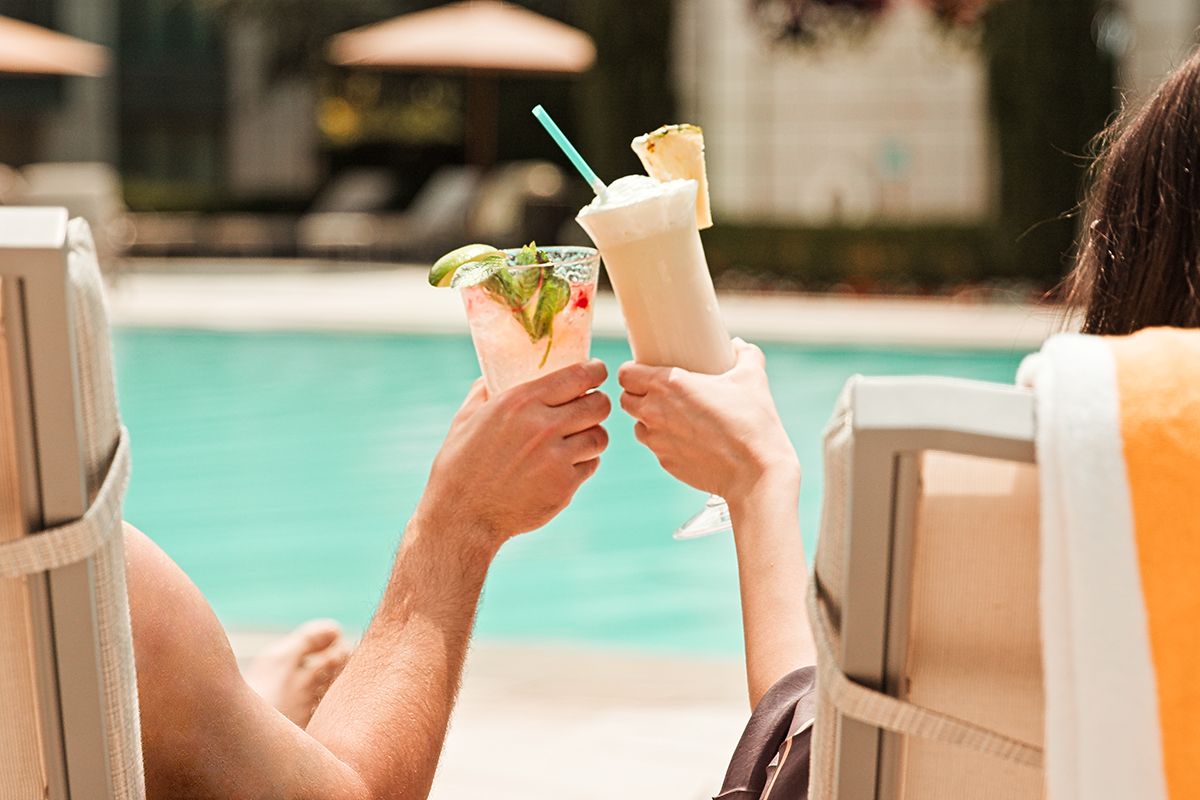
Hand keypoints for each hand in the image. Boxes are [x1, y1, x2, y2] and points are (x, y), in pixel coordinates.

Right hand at [417, 360, 610, 552]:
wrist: (462, 515)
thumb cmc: (460, 464)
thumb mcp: (466, 418)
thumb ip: (485, 392)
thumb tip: (495, 375)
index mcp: (520, 401)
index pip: (579, 376)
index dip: (595, 372)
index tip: (596, 373)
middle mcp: (543, 426)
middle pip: (599, 405)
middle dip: (598, 404)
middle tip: (590, 409)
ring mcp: (557, 457)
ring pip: (600, 436)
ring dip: (593, 435)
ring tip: (578, 439)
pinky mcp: (564, 486)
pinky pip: (591, 465)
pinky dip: (584, 463)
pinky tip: (566, 465)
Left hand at [618, 339, 798, 498]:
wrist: (754, 471)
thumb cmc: (751, 422)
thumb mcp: (752, 378)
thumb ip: (745, 355)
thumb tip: (739, 345)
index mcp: (667, 385)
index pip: (625, 374)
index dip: (632, 372)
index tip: (645, 371)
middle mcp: (654, 412)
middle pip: (626, 399)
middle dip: (637, 395)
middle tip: (659, 392)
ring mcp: (657, 441)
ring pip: (638, 426)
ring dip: (648, 420)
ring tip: (673, 417)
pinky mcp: (665, 462)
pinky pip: (655, 448)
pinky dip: (665, 442)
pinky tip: (687, 440)